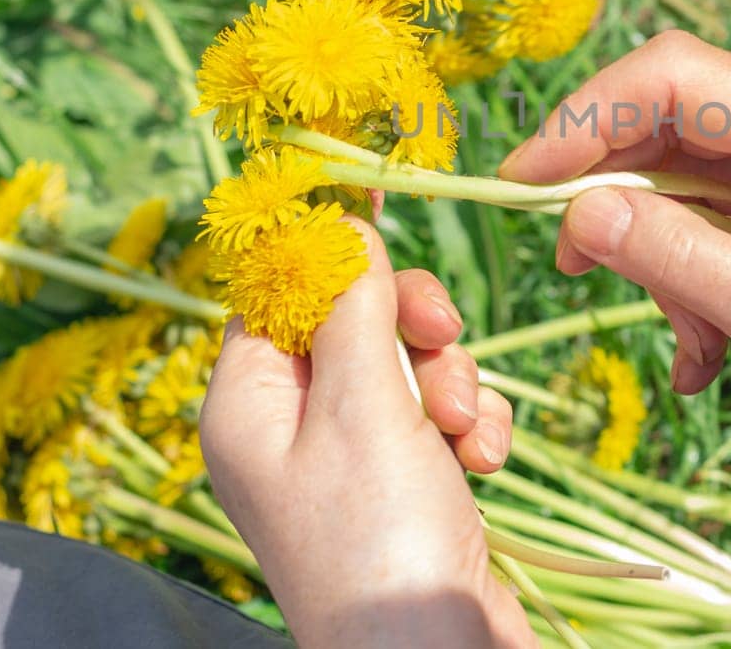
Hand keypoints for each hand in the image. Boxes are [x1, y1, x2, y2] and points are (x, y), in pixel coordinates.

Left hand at [200, 219, 531, 647]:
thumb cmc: (379, 539)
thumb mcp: (361, 404)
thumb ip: (352, 306)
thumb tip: (340, 224)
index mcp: (247, 406)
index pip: (276, 292)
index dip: (327, 247)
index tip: (376, 191)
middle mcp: (290, 430)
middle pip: (353, 320)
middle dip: (410, 325)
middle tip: (440, 336)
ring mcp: (351, 460)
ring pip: (409, 363)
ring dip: (452, 380)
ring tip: (463, 432)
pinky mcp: (408, 484)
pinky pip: (442, 413)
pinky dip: (470, 426)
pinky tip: (483, 462)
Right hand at [501, 31, 730, 596]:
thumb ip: (681, 262)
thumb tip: (580, 211)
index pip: (676, 75)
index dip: (585, 117)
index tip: (523, 184)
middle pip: (678, 119)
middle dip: (617, 192)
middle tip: (572, 266)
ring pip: (697, 176)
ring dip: (667, 255)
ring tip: (688, 349)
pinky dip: (704, 276)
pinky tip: (709, 355)